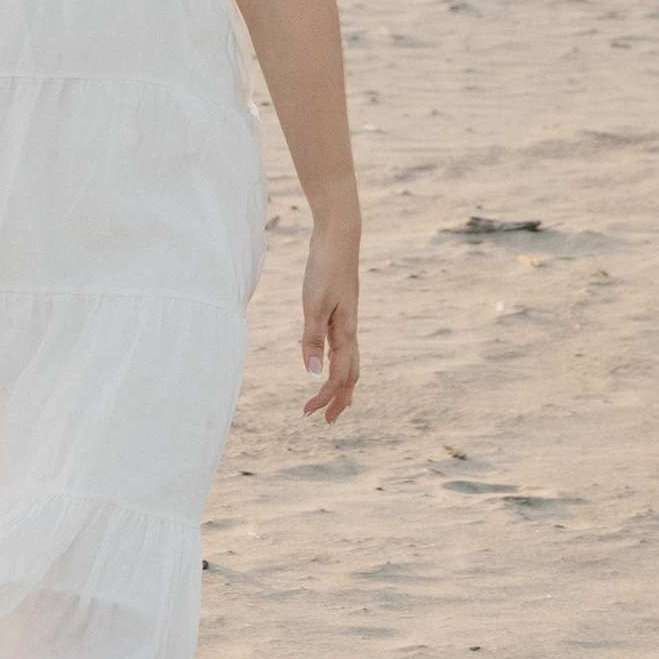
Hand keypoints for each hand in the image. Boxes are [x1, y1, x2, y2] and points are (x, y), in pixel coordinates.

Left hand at [299, 218, 359, 426]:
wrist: (338, 236)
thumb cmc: (325, 268)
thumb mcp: (314, 305)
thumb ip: (313, 339)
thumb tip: (313, 374)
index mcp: (346, 333)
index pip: (339, 376)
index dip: (325, 397)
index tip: (308, 413)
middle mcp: (350, 330)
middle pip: (351, 375)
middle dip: (340, 399)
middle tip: (328, 421)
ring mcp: (347, 320)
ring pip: (350, 361)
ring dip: (342, 384)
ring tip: (334, 400)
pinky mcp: (341, 310)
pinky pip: (343, 346)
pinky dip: (339, 362)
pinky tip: (328, 361)